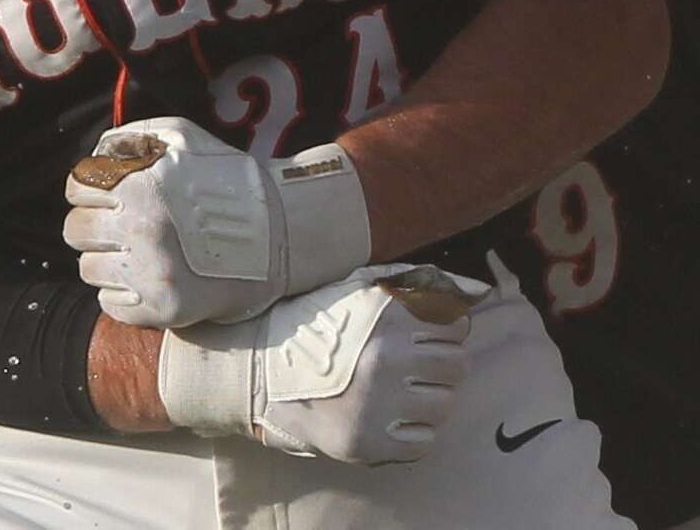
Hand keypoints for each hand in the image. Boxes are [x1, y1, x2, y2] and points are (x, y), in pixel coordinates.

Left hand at [64, 117, 368, 326]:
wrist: (278, 234)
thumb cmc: (228, 179)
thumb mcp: (184, 137)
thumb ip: (132, 137)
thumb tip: (94, 154)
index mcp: (141, 186)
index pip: (76, 188)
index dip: (85, 187)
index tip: (100, 193)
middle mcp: (141, 232)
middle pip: (75, 230)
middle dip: (90, 223)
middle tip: (115, 224)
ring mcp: (150, 275)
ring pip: (88, 269)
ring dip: (104, 258)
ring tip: (132, 250)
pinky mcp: (161, 311)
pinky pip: (108, 303)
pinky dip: (119, 290)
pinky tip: (145, 276)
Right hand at [157, 264, 487, 463]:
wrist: (260, 371)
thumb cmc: (311, 324)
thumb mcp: (352, 289)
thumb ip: (406, 284)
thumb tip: (466, 288)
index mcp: (386, 315)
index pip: (455, 324)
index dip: (445, 327)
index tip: (428, 333)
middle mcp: (388, 358)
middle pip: (457, 366)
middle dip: (441, 363)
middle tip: (416, 364)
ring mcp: (381, 404)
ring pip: (445, 405)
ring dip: (429, 397)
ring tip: (401, 390)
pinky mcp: (372, 443)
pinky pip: (424, 440)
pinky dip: (413, 430)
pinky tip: (389, 415)